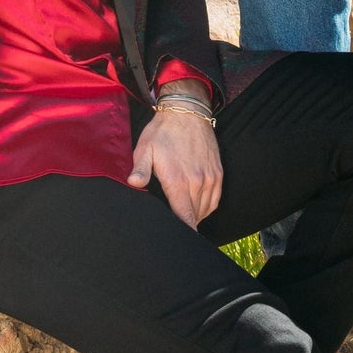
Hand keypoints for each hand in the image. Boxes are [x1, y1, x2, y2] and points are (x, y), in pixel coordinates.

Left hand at [128, 109, 222, 226]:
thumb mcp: (145, 148)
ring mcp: (210, 178)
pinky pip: (215, 200)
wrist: (188, 111)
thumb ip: (140, 169)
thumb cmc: (163, 132)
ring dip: (195, 216)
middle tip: (172, 228)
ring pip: (205, 210)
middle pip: (195, 217)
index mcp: (178, 181)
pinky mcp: (218, 173)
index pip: (185, 218)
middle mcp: (198, 182)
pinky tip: (196, 207)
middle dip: (185, 225)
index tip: (175, 241)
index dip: (182, 233)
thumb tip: (134, 183)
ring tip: (183, 218)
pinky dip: (206, 207)